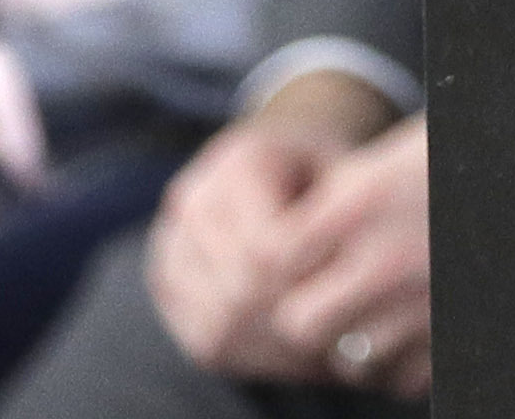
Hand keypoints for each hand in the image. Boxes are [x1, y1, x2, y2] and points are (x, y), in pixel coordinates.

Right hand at [157, 88, 430, 387]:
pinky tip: (287, 347)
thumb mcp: (345, 173)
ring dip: (272, 346)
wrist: (281, 160)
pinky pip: (201, 338)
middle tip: (341, 331)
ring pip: (216, 325)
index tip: (348, 289)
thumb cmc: (325, 172)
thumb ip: (342, 214)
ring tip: (317, 342)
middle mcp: (193, 199)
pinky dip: (248, 354)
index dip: (310, 282)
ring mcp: (171, 243)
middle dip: (293, 319)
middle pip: (239, 294)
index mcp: (239, 162)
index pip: (266, 251)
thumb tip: (346, 274)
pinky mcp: (167, 281)